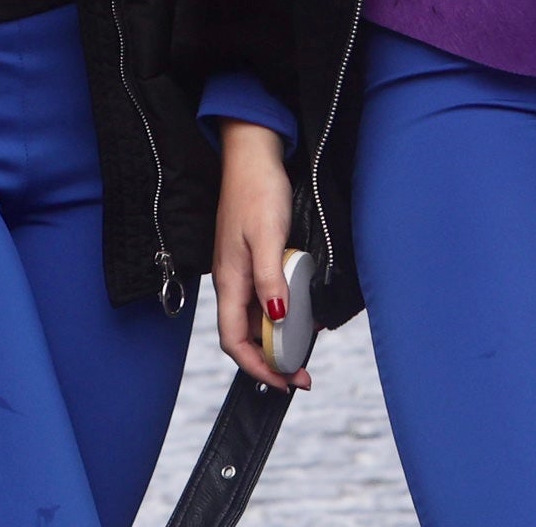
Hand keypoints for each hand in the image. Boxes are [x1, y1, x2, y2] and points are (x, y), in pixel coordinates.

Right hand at [211, 120, 309, 390]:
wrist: (254, 155)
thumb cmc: (257, 191)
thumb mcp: (266, 235)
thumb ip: (271, 277)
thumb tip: (278, 318)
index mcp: (230, 281)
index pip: (235, 341)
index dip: (257, 366)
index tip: (284, 380)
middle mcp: (233, 281)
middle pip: (247, 336)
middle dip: (271, 360)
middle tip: (301, 373)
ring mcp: (243, 270)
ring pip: (258, 318)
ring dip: (278, 338)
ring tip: (305, 348)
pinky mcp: (255, 258)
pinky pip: (266, 296)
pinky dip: (283, 312)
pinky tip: (301, 311)